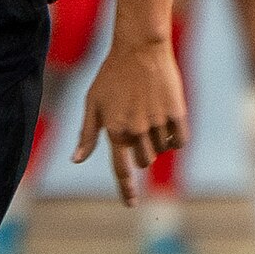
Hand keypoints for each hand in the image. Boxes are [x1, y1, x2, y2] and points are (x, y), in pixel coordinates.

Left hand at [75, 30, 187, 206]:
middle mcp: (136, 130)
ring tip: (150, 115)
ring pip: (161, 151)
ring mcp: (157, 122)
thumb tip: (76, 160)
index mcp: (115, 130)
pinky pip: (178, 141)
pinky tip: (168, 123)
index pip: (121, 170)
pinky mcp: (176, 113)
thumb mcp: (93, 103)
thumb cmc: (112, 75)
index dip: (127, 190)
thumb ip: (87, 134)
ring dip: (156, 142)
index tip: (131, 205)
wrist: (140, 48)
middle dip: (141, 152)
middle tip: (138, 127)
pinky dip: (174, 138)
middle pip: (143, 161)